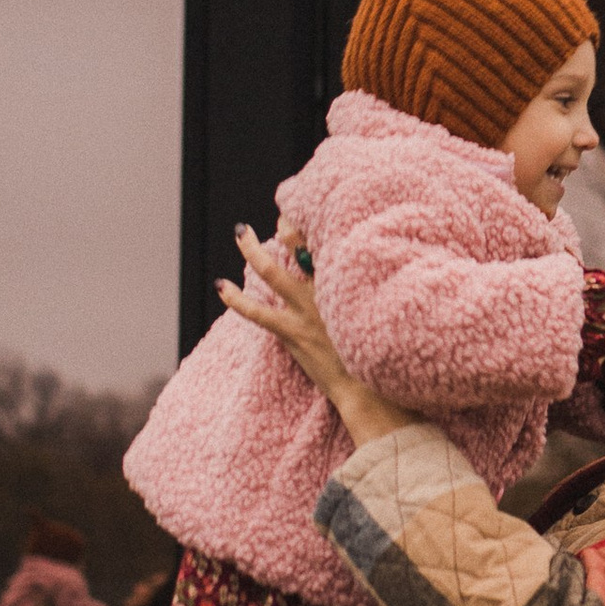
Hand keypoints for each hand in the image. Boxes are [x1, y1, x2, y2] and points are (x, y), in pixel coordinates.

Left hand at [219, 225, 413, 448]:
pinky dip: (236, 299)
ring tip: (240, 232)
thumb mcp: (384, 316)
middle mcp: (328, 291)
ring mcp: (307, 311)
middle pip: (301, 246)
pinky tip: (221, 287)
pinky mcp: (293, 333)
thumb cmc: (384, 358)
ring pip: (272, 272)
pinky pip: (257, 312)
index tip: (309, 214)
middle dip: (286, 226)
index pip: (331, 243)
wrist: (371, 392)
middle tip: (277, 213)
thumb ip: (374, 294)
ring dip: (253, 250)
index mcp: (352, 284)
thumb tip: (380, 282)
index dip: (316, 226)